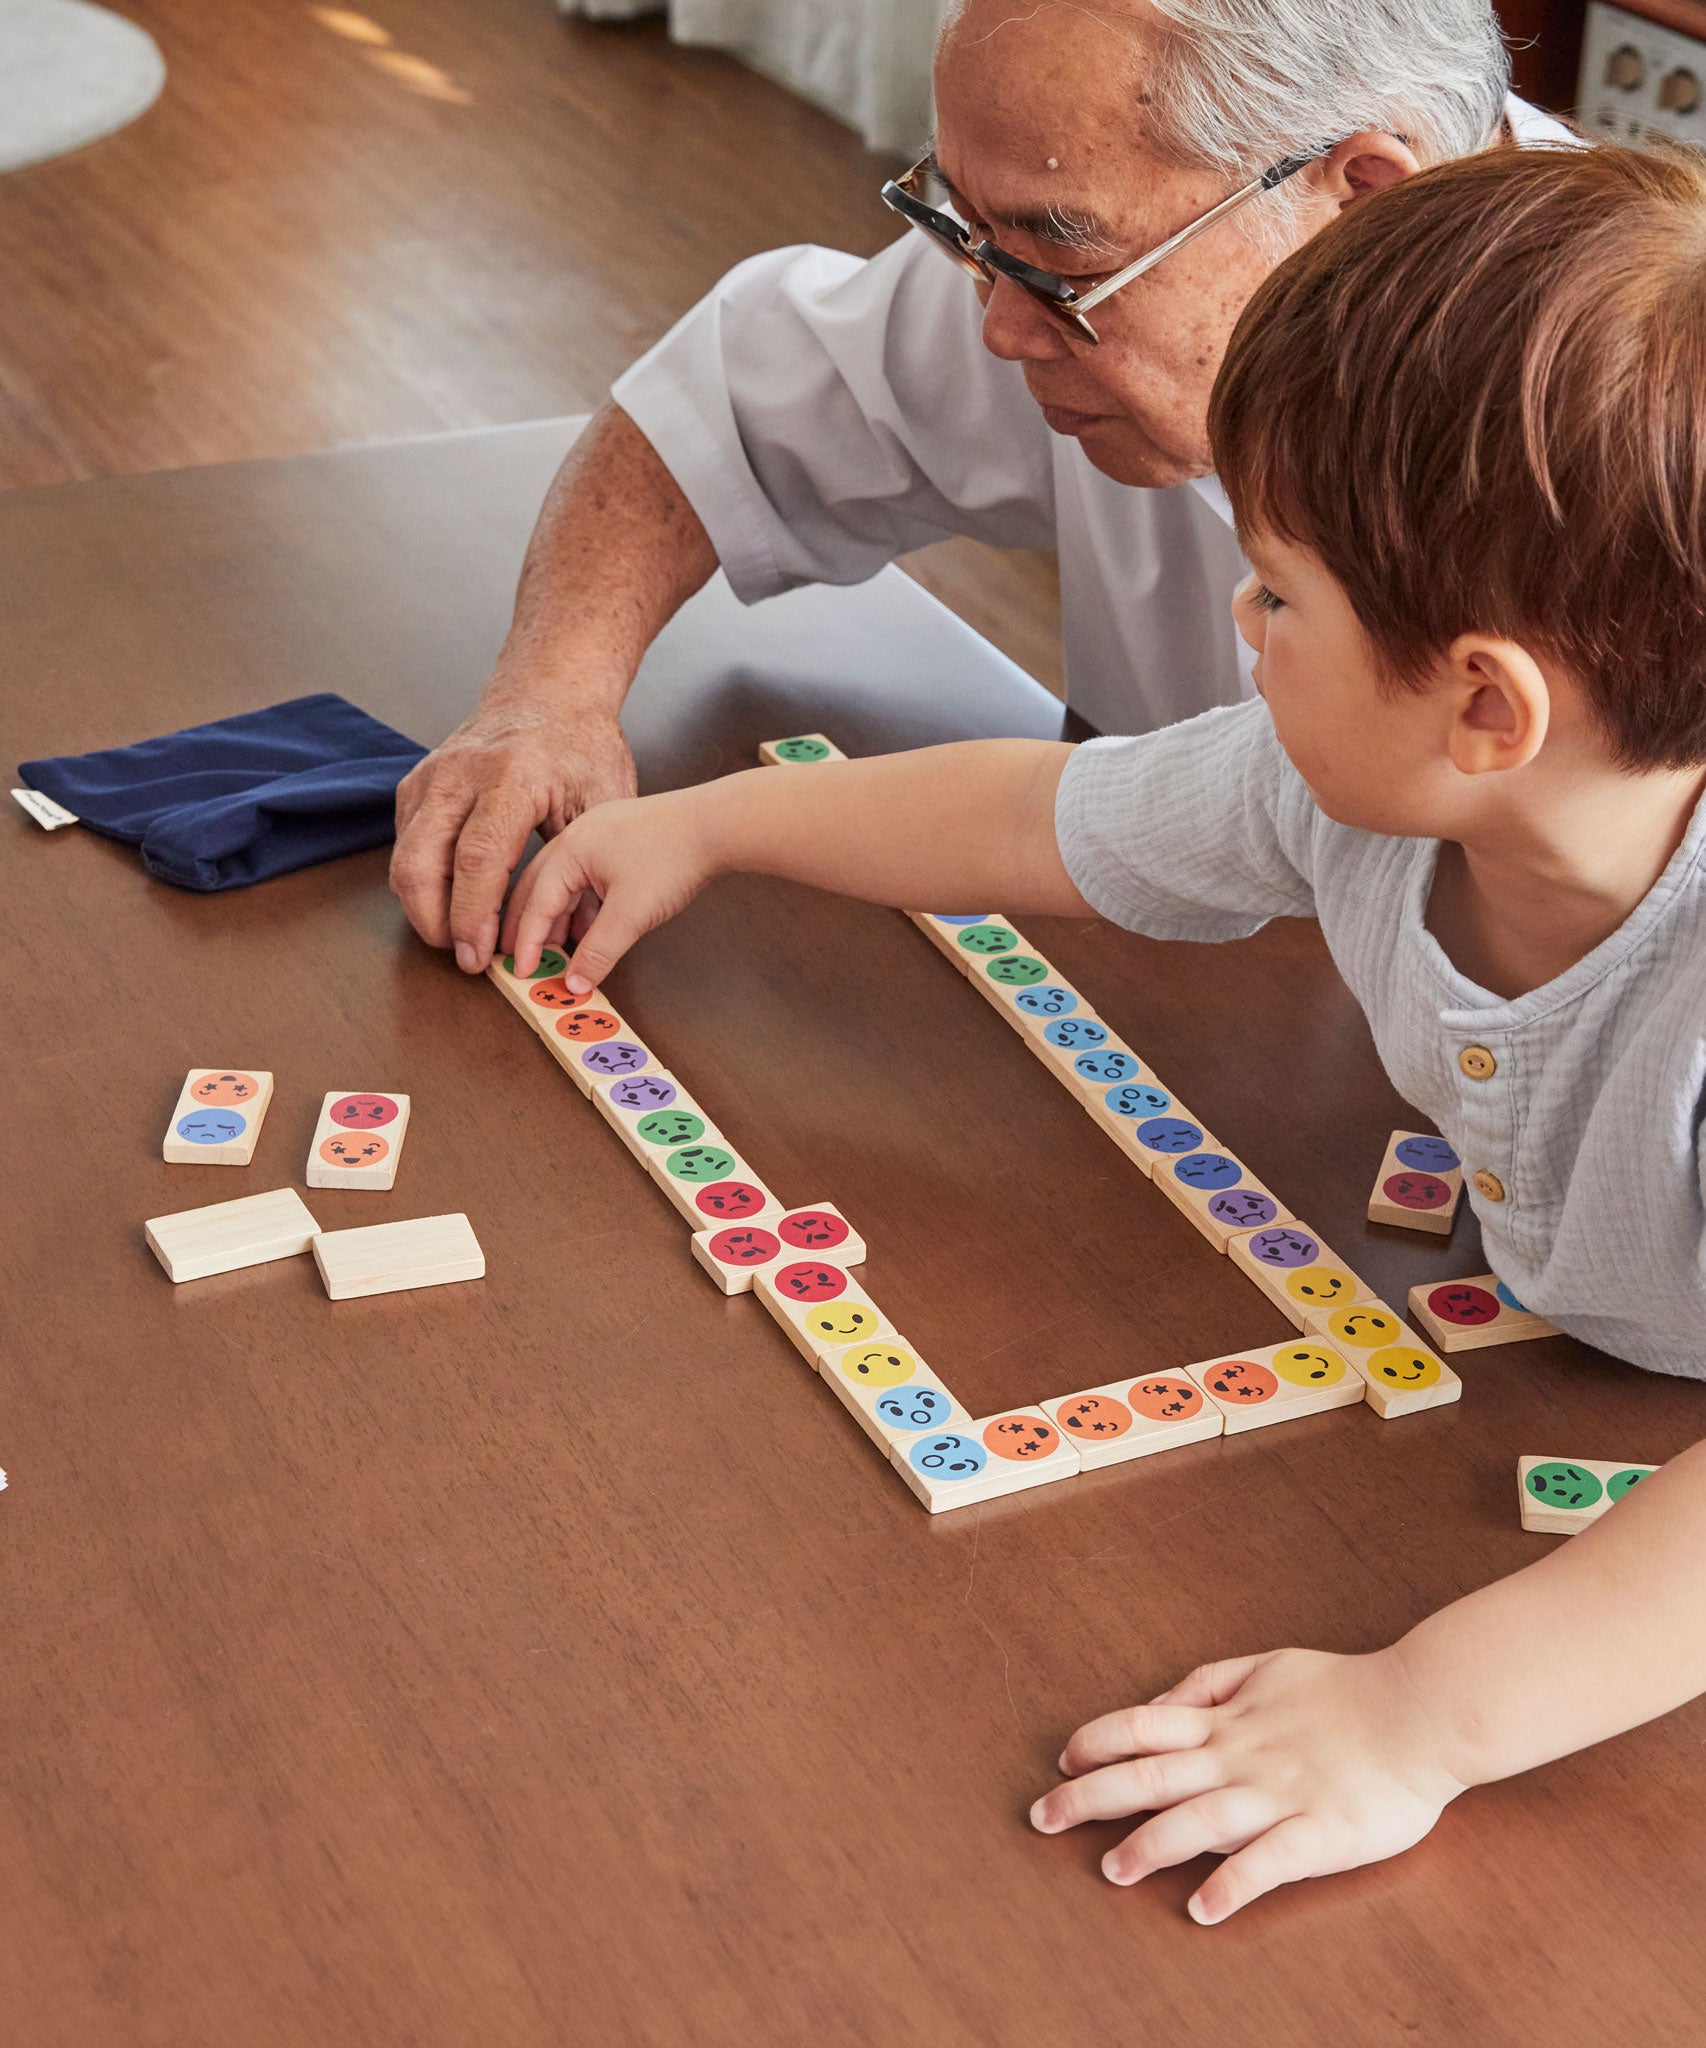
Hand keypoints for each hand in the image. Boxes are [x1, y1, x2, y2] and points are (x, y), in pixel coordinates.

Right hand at [390, 695, 636, 969]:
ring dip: (424, 908)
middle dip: (436, 923)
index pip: (476, 861)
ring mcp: (429, 777)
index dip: (473, 916)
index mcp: (510, 778)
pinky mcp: (415, 785)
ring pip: (403, 859)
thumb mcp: (603, 803)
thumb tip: (579, 940)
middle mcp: (458, 775)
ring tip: (459, 938)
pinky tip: (451, 902)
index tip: (481, 956)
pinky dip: (421, 882)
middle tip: (465, 958)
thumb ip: (589, 868)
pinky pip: (404, 845)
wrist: (548, 694)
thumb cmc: (580, 747)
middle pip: (420, 864)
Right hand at [498, 787, 715, 991]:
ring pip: (565, 883)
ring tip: (554, 950)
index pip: (535, 903)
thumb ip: (599, 952)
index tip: (519, 970)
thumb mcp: (631, 914)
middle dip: (527, 925)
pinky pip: (588, 877)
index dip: (525, 942)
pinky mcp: (621, 841)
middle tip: (518, 957)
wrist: (717, 824)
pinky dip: (583, 905)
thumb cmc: (674, 857)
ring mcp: (599, 836)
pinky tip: (589, 927)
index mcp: (569, 850)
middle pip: (539, 888)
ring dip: (558, 917)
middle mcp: (577, 838)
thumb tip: (576, 981)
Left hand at [1030, 1646, 1466, 1922]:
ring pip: (1201, 1820)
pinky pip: (1269, 1862)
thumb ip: (1209, 1683)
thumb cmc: (1345, 1690)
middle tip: (1044, 1819)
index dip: (1097, 1740)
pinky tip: (1204, 1908)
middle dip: (1092, 1796)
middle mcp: (1242, 1757)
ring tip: (1112, 1870)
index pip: (1144, 1726)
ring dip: (1151, 1845)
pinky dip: (1233, 1884)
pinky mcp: (1321, 1832)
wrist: (1421, 1710)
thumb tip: (1159, 1704)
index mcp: (1229, 1720)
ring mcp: (1280, 1796)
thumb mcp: (1267, 1664)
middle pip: (1153, 1774)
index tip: (1061, 1759)